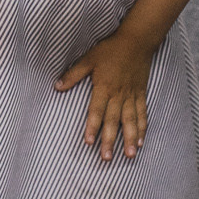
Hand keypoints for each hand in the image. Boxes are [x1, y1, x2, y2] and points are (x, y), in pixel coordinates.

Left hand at [56, 31, 154, 159]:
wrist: (137, 40)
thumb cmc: (111, 49)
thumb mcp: (89, 58)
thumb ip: (73, 74)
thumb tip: (56, 86)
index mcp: (104, 87)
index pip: (96, 111)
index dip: (92, 126)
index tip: (89, 142)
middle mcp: (118, 95)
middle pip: (113, 120)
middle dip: (110, 140)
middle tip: (106, 158)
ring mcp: (131, 96)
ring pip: (130, 121)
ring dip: (129, 138)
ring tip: (129, 155)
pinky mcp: (140, 94)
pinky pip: (142, 114)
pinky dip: (142, 128)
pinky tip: (140, 142)